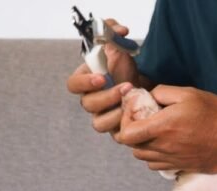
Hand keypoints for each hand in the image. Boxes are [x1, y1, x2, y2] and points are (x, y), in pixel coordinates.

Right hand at [66, 19, 141, 138]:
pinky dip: (126, 127)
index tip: (102, 77)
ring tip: (133, 103)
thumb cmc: (126, 69)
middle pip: (88, 105)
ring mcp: (102, 117)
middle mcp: (90, 101)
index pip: (73, 85)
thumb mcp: (120, 47)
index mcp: (85, 82)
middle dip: (107, 97)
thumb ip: (113, 32)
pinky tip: (138, 117)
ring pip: (99, 124)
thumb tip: (119, 29)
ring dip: (116, 114)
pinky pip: (116, 135)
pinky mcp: (116, 130)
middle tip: (127, 88)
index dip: (85, 83)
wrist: (144, 88)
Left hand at [117, 86, 216, 172]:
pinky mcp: (182, 167)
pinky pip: (158, 166)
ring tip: (155, 132)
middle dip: (132, 133)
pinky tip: (167, 144)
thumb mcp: (190, 93)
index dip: (124, 122)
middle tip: (144, 120)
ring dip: (143, 145)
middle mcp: (165, 147)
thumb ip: (162, 92)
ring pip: (143, 158)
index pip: (126, 134)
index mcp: (163, 127)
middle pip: (131, 147)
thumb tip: (148, 97)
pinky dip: (156, 156)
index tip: (135, 111)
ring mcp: (173, 160)